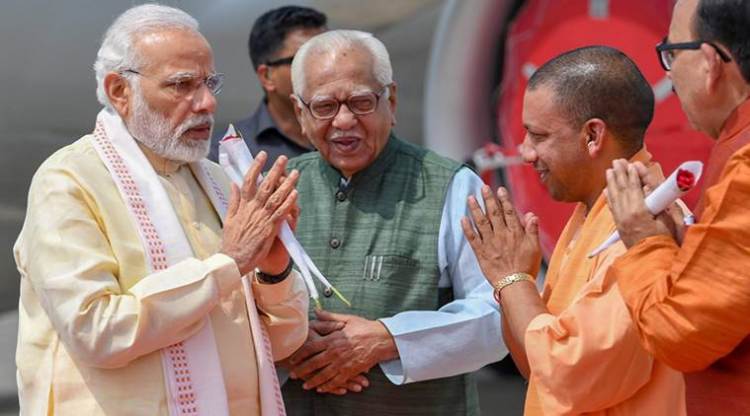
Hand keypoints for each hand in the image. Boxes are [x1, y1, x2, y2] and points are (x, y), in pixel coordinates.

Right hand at [221, 152, 298, 274]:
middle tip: (284, 158)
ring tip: (295, 173)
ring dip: (287, 184)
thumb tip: (233, 183)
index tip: (263, 155)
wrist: (233, 260)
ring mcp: (261, 218)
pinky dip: (288, 203)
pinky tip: (295, 193)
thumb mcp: (228, 218)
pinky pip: (281, 213)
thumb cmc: (231, 242)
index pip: (249, 181)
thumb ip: (233, 200)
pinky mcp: (269, 229)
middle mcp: (252, 209)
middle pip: (265, 186)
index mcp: (242, 206)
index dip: (256, 166)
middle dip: (275, 170)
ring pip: (276, 197)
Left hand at [282, 319, 369, 394]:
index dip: (300, 354)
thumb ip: (330, 317)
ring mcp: (343, 363)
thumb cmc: (365, 328)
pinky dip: (328, 386)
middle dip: (302, 370)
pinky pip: (337, 381)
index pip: (311, 347)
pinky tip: (322, 388)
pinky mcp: (351, 371)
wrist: (381, 339)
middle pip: (314, 363)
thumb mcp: (347, 319)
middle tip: (293, 374)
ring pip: (324, 375)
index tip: (293, 358)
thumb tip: (317, 312)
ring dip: (312, 381)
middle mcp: (336, 352)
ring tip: (305, 385)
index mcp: (333, 339)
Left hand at [461, 186, 541, 285]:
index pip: (509, 212)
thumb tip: (531, 214)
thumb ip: (532, 230)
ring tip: (470, 198)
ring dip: (475, 209)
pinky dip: (467, 228)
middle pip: (493, 213)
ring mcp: (490, 243)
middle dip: (488, 199)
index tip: (499, 189)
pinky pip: (472, 238)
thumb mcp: (535, 247)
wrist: (514, 283)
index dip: (504, 200)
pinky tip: (462, 219)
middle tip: (483, 188)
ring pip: (481, 222)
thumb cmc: (527, 266)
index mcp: (515, 232)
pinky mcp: (481, 252)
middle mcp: (501, 235)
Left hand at [604, 159, 673, 247]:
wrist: (651, 261)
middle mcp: (626, 214)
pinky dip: (609, 197)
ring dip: (611, 182)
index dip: (633, 175)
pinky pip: (612, 207)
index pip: (634, 188)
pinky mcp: (619, 226)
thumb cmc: (664, 241)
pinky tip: (606, 190)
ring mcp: (621, 220)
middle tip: (617, 161)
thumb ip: (659, 203)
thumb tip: (648, 187)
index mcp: (639, 211)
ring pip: (614, 197)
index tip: (632, 164)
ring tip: (609, 171)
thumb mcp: (667, 220)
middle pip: (622, 190)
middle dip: (620, 174)